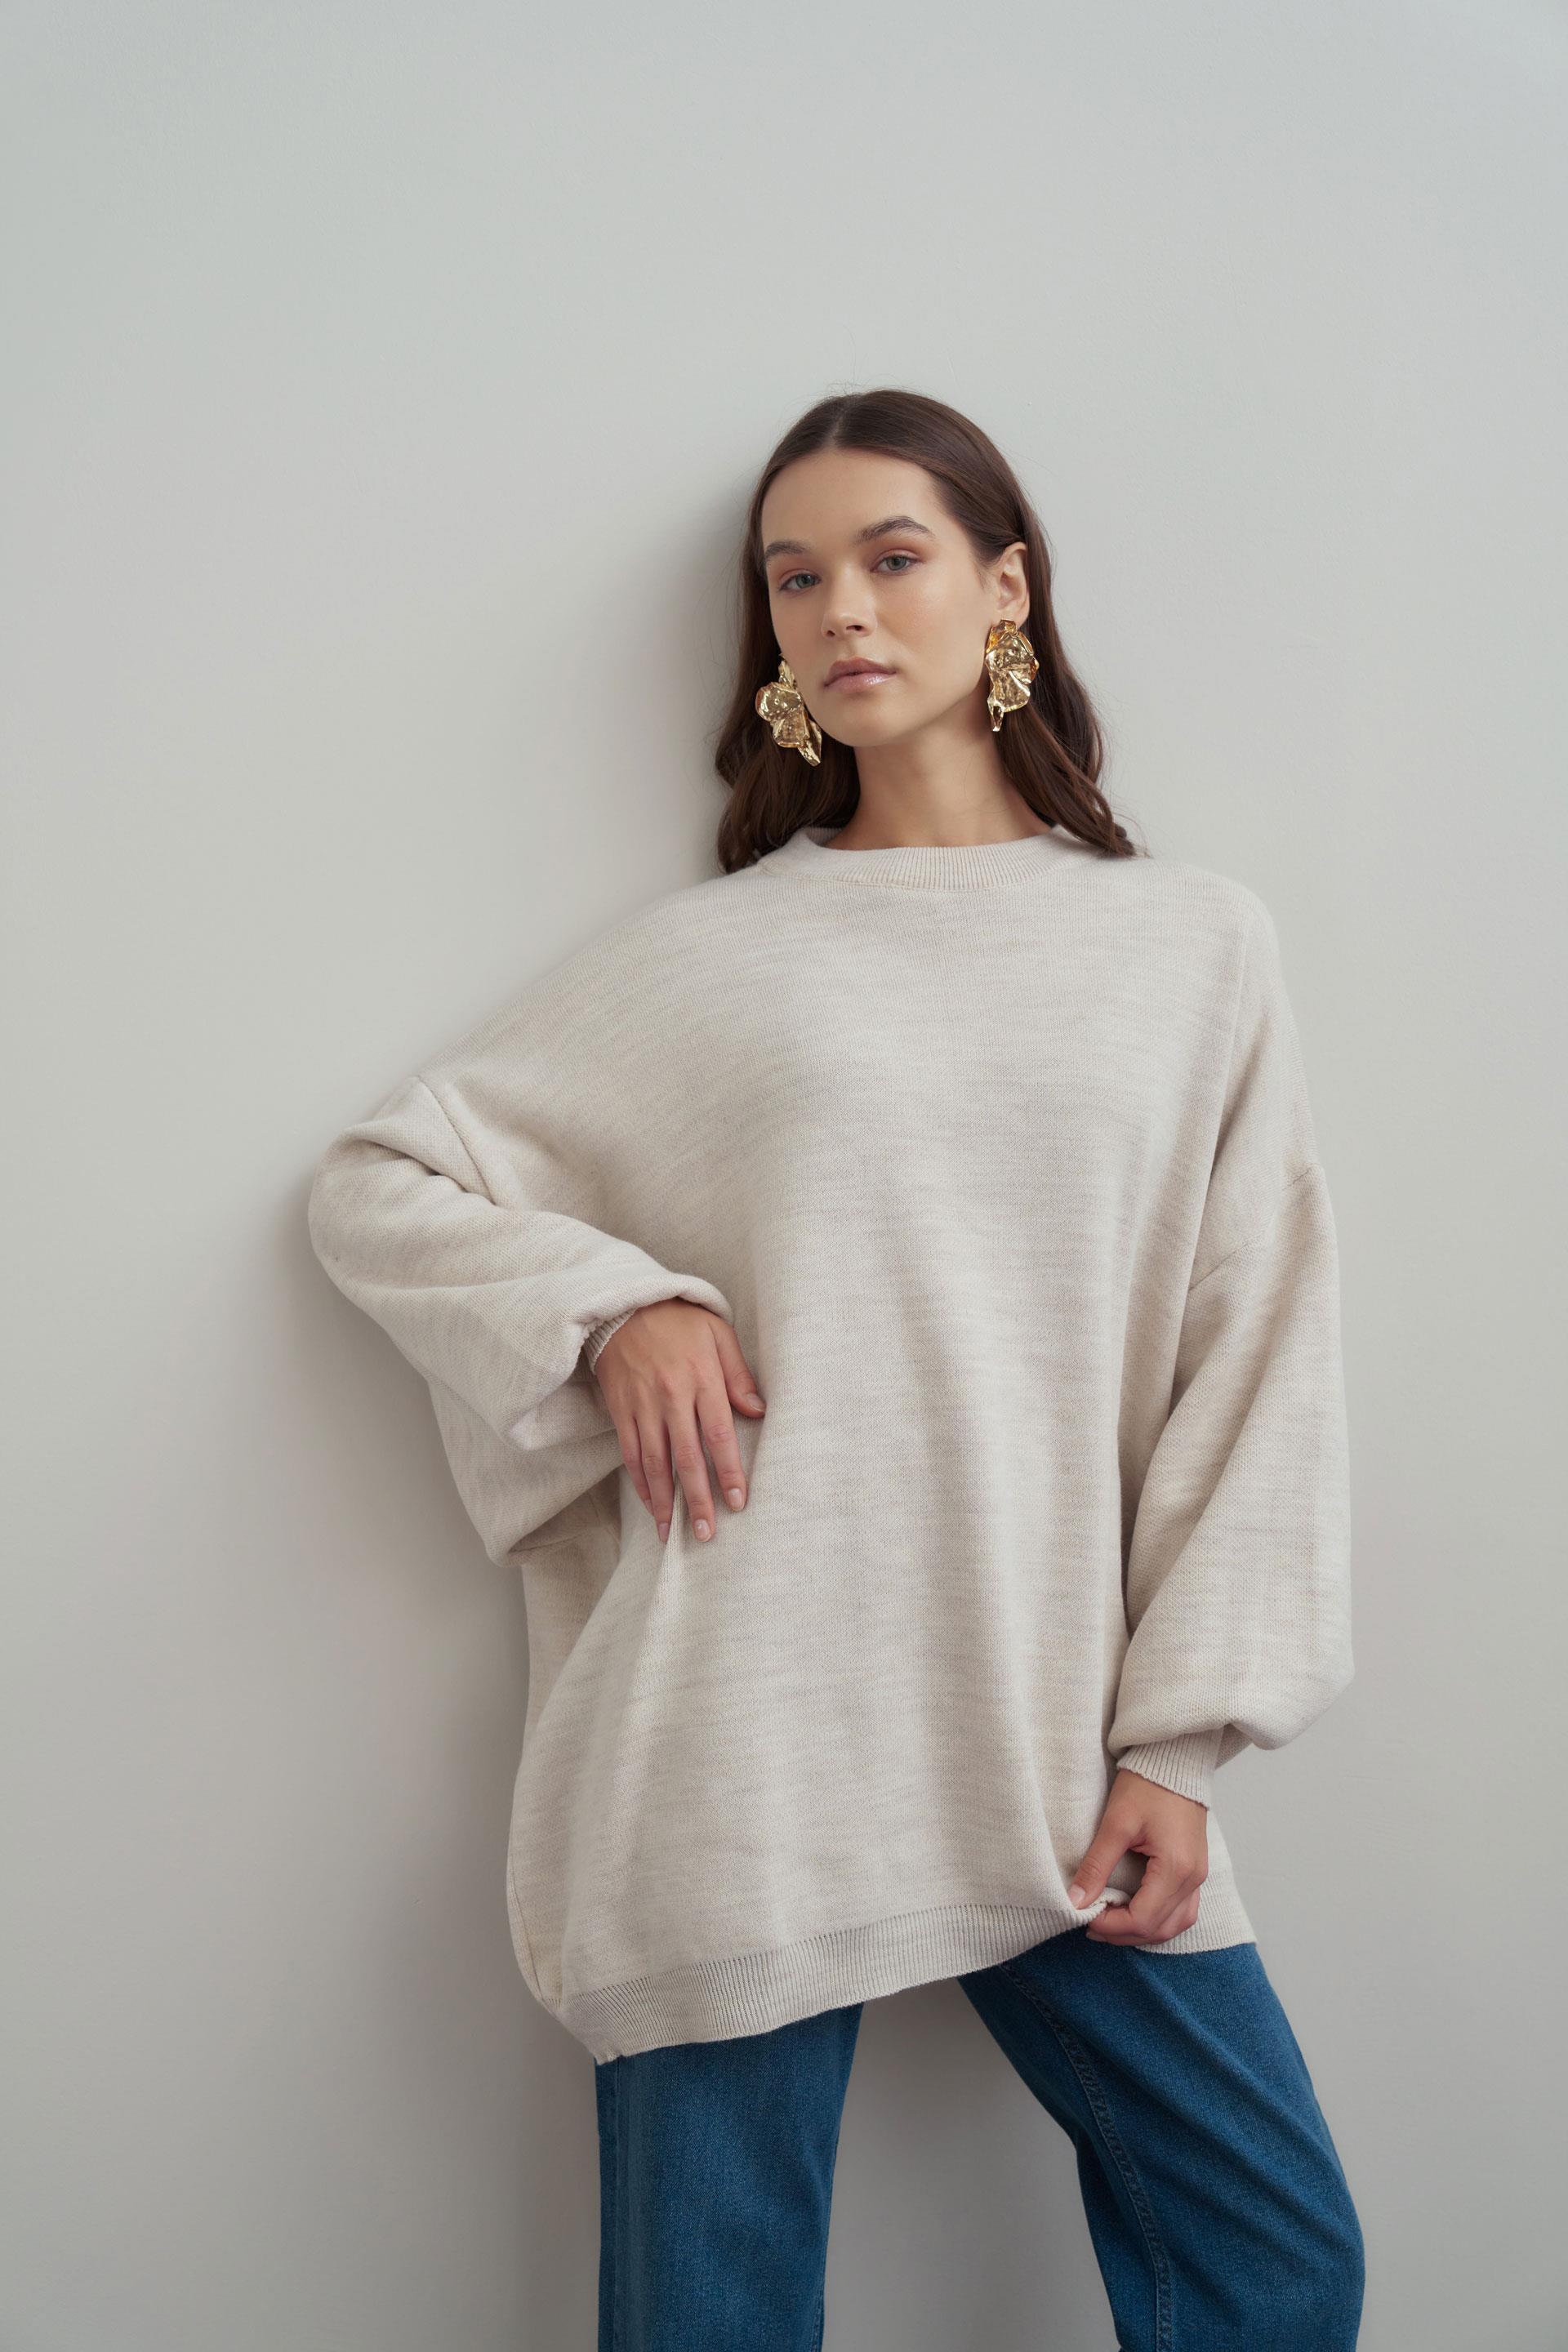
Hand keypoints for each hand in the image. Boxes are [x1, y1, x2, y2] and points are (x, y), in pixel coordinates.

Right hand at [593, 1302, 765, 1544]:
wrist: (624, 1305)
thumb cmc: (679, 1320)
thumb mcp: (718, 1335)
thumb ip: (738, 1374)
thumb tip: (759, 1411)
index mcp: (701, 1379)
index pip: (718, 1435)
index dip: (728, 1472)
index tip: (737, 1502)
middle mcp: (671, 1397)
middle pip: (686, 1458)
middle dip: (696, 1500)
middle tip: (705, 1533)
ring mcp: (643, 1406)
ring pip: (654, 1463)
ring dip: (664, 1501)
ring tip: (672, 1533)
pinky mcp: (621, 1410)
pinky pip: (631, 1453)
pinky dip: (640, 1482)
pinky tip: (650, 1503)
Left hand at [1067, 1768, 1208, 1944]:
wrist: (1176, 1761)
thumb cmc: (1147, 1785)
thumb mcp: (1116, 1823)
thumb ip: (1097, 1865)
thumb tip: (1076, 1900)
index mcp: (1176, 1868)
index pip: (1143, 1919)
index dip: (1111, 1925)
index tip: (1084, 1916)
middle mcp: (1193, 1879)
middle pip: (1159, 1929)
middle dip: (1123, 1933)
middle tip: (1091, 1924)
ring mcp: (1198, 1876)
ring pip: (1174, 1925)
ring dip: (1142, 1931)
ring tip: (1110, 1922)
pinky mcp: (1195, 1870)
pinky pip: (1182, 1911)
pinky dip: (1158, 1919)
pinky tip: (1134, 1912)